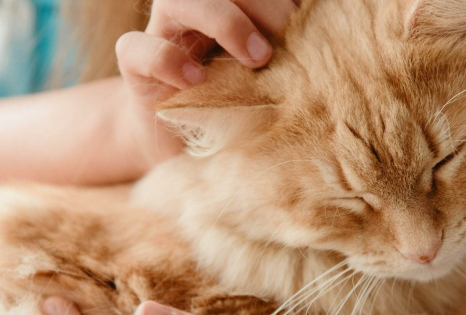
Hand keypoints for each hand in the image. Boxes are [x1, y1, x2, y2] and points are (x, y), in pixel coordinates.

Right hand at [115, 0, 298, 171]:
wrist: (183, 149)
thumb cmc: (237, 111)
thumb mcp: (270, 80)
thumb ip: (289, 57)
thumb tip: (331, 42)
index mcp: (230, 7)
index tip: (310, 15)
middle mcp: (193, 12)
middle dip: (261, 1)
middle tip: (289, 34)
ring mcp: (161, 35)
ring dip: (222, 19)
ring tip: (258, 57)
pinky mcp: (134, 69)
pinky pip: (136, 49)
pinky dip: (167, 60)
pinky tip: (197, 80)